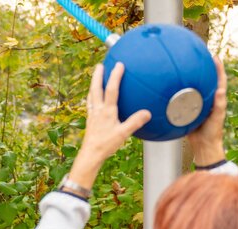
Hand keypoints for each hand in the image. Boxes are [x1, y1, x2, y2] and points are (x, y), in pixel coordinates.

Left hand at [65, 63, 151, 190]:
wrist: (90, 154)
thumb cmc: (106, 145)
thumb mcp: (123, 134)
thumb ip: (135, 122)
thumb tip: (147, 113)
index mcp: (107, 111)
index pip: (112, 89)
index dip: (115, 76)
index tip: (119, 64)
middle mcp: (98, 110)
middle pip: (96, 88)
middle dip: (98, 75)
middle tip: (100, 65)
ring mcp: (92, 114)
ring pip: (92, 95)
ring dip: (93, 84)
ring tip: (95, 77)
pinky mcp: (90, 120)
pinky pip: (90, 104)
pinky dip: (92, 97)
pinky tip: (93, 98)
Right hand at [187, 55, 227, 166]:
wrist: (202, 146)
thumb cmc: (212, 133)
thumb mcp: (216, 119)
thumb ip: (219, 105)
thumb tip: (221, 90)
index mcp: (216, 100)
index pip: (219, 80)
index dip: (218, 68)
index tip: (214, 56)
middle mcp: (207, 100)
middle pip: (206, 81)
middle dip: (204, 69)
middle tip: (199, 57)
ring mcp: (198, 105)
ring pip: (194, 89)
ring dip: (190, 80)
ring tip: (184, 69)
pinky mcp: (189, 112)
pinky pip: (183, 99)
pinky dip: (179, 93)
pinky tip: (171, 90)